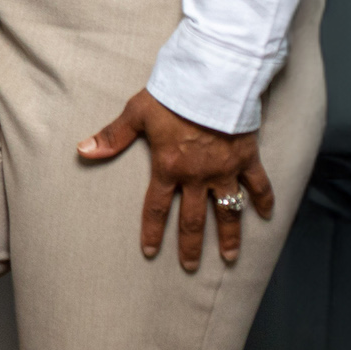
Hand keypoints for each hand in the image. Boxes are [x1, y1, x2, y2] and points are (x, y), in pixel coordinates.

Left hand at [78, 88, 273, 270]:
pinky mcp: (247, 159)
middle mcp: (198, 176)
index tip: (150, 252)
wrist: (211, 81)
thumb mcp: (136, 113)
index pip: (156, 207)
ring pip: (228, 211)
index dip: (152, 231)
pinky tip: (268, 216)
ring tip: (229, 257)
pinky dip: (264, 200)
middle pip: (193, 219)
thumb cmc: (171, 95)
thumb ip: (112, 136)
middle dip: (190, 246)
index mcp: (168, 167)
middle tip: (190, 268)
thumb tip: (82, 151)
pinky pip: (258, 185)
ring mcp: (225, 170)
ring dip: (229, 236)